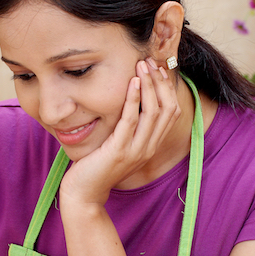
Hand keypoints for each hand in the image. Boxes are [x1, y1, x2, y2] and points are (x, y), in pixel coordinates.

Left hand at [61, 58, 182, 203]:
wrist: (84, 194)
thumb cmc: (96, 167)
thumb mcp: (117, 145)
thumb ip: (126, 129)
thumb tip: (127, 103)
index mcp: (151, 146)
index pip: (170, 112)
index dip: (167, 89)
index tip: (159, 69)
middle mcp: (148, 148)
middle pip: (167, 109)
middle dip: (160, 82)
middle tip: (150, 61)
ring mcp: (136, 150)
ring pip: (153, 112)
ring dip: (149, 85)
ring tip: (141, 65)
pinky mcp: (120, 151)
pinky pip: (131, 120)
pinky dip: (134, 99)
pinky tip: (131, 82)